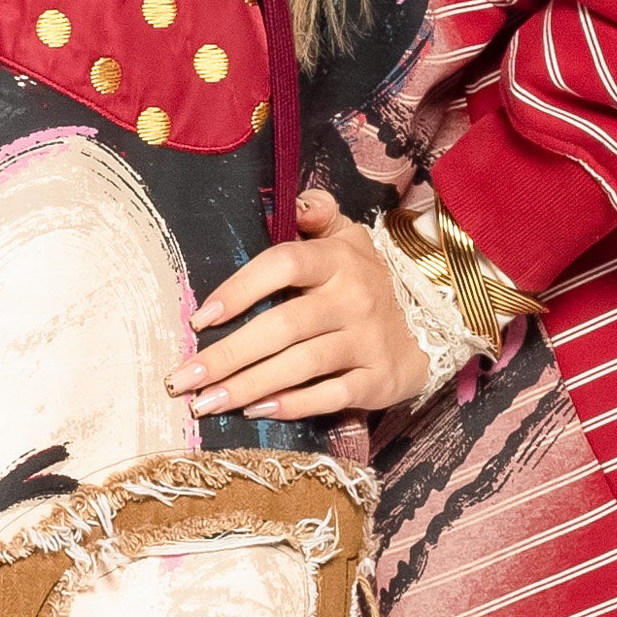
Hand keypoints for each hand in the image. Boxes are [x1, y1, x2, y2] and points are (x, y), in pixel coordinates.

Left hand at [166, 187, 428, 420]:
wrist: (435, 318)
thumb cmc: (364, 278)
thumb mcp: (348, 236)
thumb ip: (318, 215)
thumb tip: (298, 204)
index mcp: (337, 259)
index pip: (283, 264)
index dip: (239, 289)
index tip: (200, 319)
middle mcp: (354, 298)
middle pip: (282, 327)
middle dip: (227, 356)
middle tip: (182, 379)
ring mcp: (368, 341)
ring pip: (300, 365)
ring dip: (248, 385)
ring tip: (206, 403)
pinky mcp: (379, 380)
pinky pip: (331, 395)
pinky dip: (293, 405)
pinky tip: (256, 411)